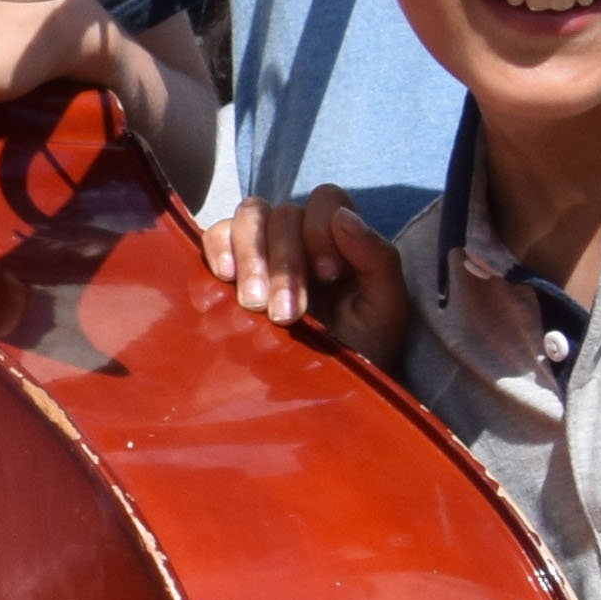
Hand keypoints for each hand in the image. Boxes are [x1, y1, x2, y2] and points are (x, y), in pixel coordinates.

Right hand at [200, 184, 410, 361]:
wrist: (322, 398)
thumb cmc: (359, 354)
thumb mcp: (385, 311)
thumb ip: (377, 258)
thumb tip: (342, 217)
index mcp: (340, 240)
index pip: (325, 201)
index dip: (322, 230)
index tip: (327, 277)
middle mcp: (299, 238)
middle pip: (283, 214)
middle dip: (285, 263)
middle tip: (286, 314)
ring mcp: (261, 251)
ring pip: (248, 217)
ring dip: (252, 258)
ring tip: (253, 304)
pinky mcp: (227, 270)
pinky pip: (215, 236)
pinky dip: (218, 248)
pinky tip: (224, 279)